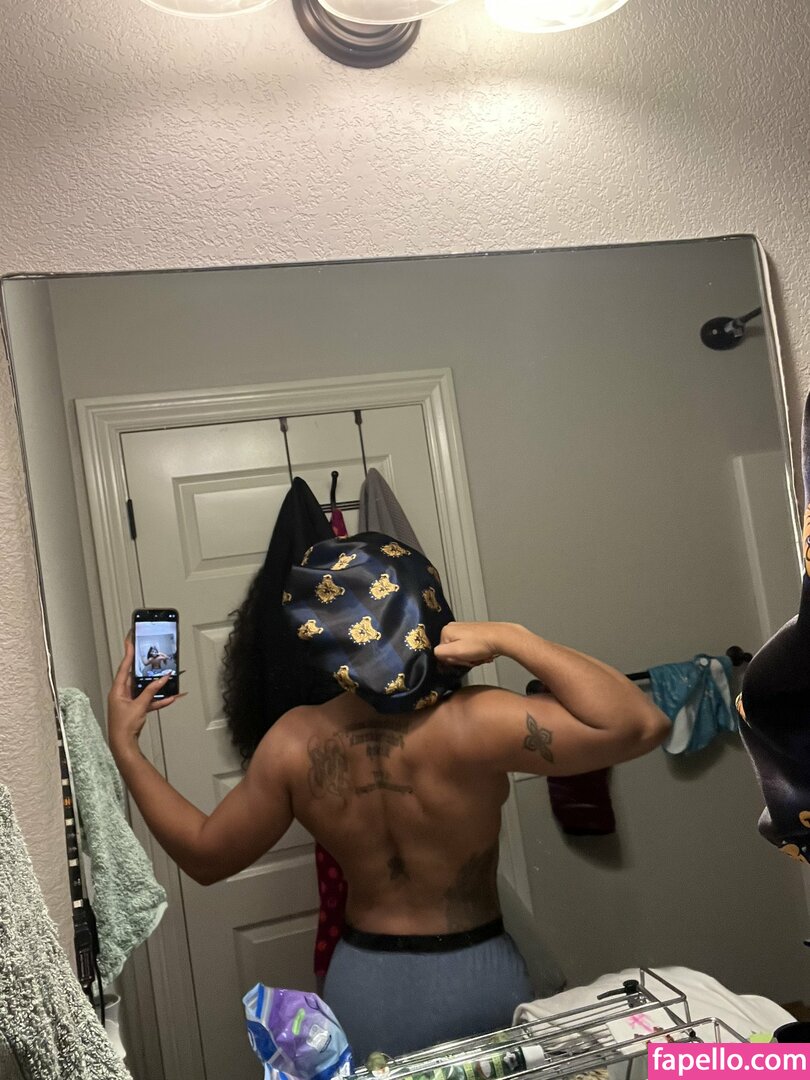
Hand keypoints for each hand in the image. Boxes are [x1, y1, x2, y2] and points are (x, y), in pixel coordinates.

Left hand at [108, 637, 182, 754]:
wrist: (123, 744)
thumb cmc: (123, 727)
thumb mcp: (139, 706)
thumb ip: (151, 691)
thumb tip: (160, 680)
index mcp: (117, 690)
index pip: (124, 666)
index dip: (128, 652)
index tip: (130, 639)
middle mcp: (121, 694)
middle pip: (135, 675)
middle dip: (144, 666)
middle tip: (149, 653)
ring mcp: (128, 701)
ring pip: (144, 688)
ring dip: (155, 685)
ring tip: (165, 676)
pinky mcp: (135, 709)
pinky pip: (148, 700)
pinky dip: (158, 698)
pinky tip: (169, 697)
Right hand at [434, 621, 505, 668]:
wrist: (502, 638)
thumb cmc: (481, 644)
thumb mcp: (456, 651)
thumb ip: (440, 653)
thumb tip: (435, 655)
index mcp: (446, 631)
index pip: (441, 653)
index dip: (453, 660)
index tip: (463, 660)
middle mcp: (453, 627)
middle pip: (451, 652)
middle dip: (462, 659)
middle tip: (472, 659)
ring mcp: (464, 629)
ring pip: (461, 651)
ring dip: (471, 657)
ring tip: (479, 656)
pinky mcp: (473, 633)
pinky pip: (469, 648)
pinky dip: (476, 653)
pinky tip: (482, 653)